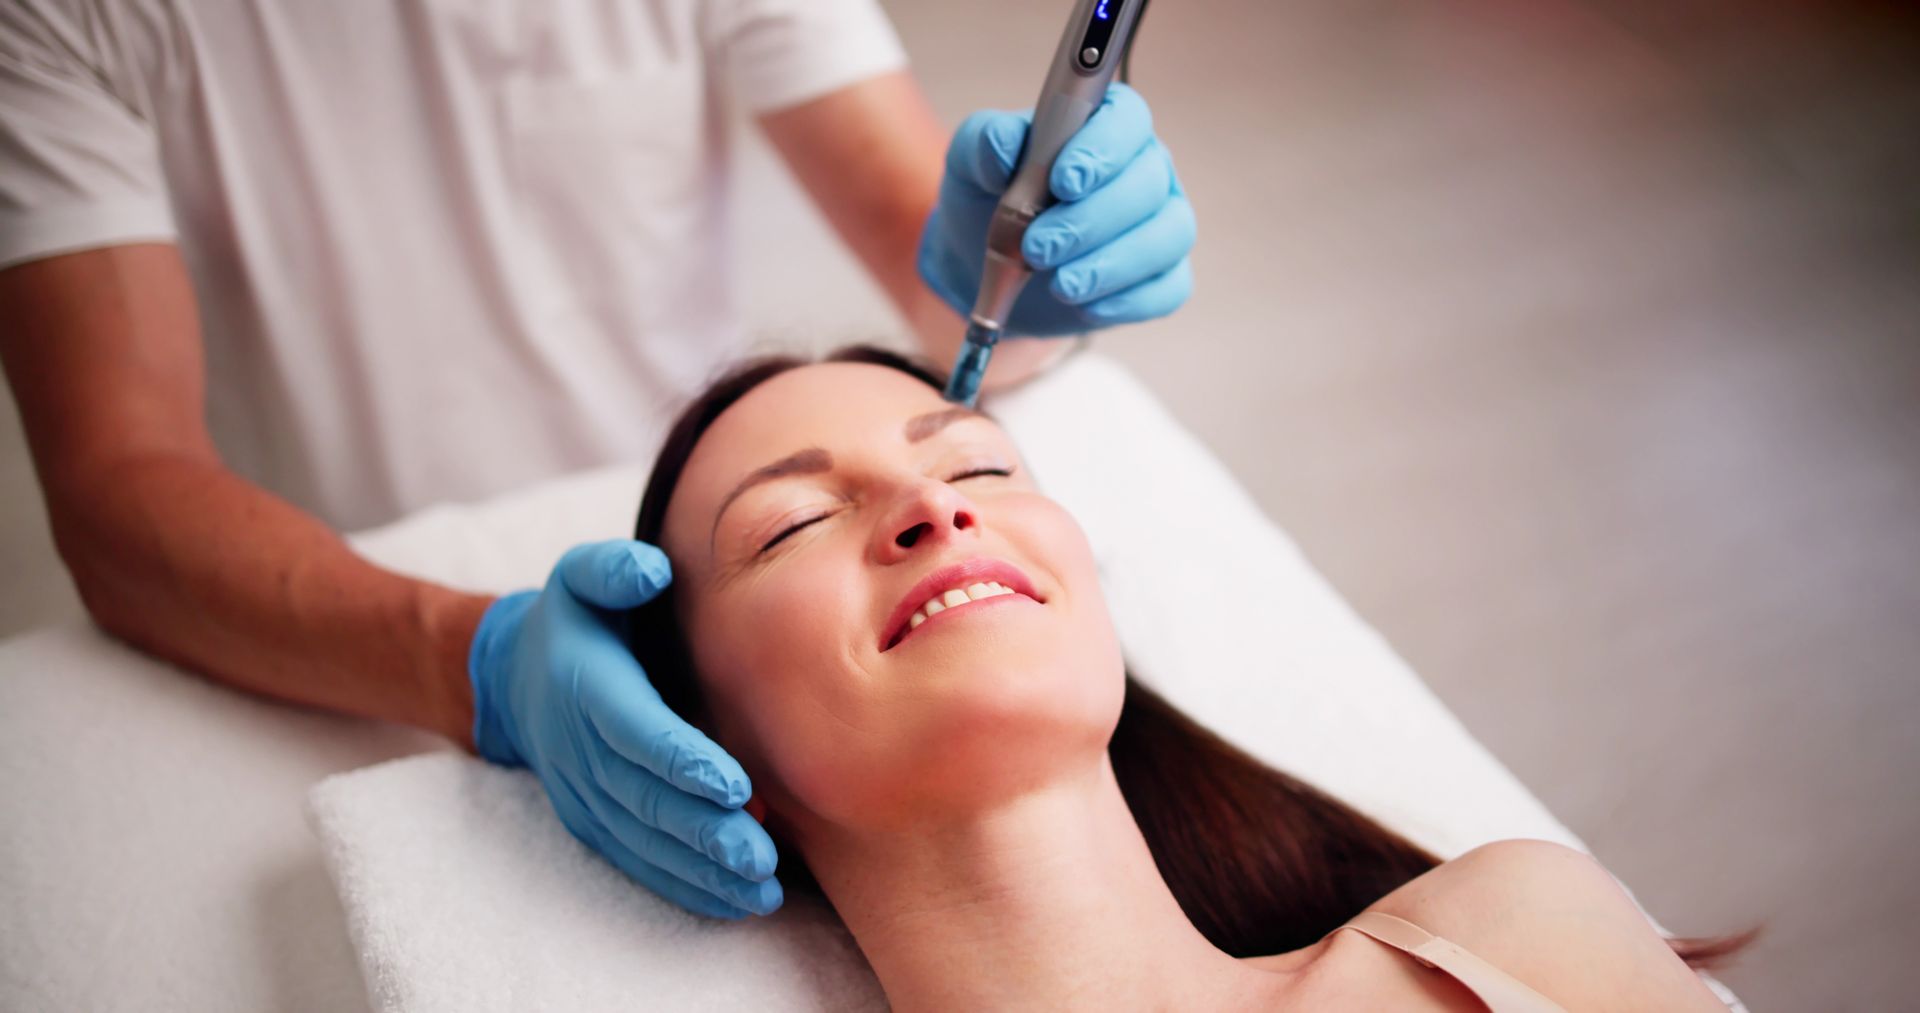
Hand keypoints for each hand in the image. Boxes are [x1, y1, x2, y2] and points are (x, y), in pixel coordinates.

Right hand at [468, 539, 780, 917]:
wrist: (513, 677)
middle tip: (760, 857)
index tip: (734, 786)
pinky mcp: (591, 823)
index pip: (637, 731)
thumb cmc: (575, 619)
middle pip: (646, 799)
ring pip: (643, 840)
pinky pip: (635, 861)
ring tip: (759, 891)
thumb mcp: (581, 575)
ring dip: (700, 870)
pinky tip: (732, 902)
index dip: (682, 761)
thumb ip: (613, 569)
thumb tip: (650, 572)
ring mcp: (583, 794)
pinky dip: (682, 885)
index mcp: (587, 687)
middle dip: (705, 832)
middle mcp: (580, 749)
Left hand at [917, 83, 1195, 337]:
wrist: (986, 264)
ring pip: (1166, 236)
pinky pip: (1169, 288)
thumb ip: (985, 143)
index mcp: (1105, 125)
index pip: (1126, 119)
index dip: (1102, 149)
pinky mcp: (1162, 276)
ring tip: (1061, 285)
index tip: (1063, 182)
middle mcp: (1144, 168)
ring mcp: (1161, 222)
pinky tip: (1087, 307)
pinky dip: (1129, 301)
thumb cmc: (988, 198)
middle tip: (1038, 249)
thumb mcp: (970, 164)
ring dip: (1112, 264)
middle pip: (1147, 183)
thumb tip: (1005, 141)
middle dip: (1092, 221)